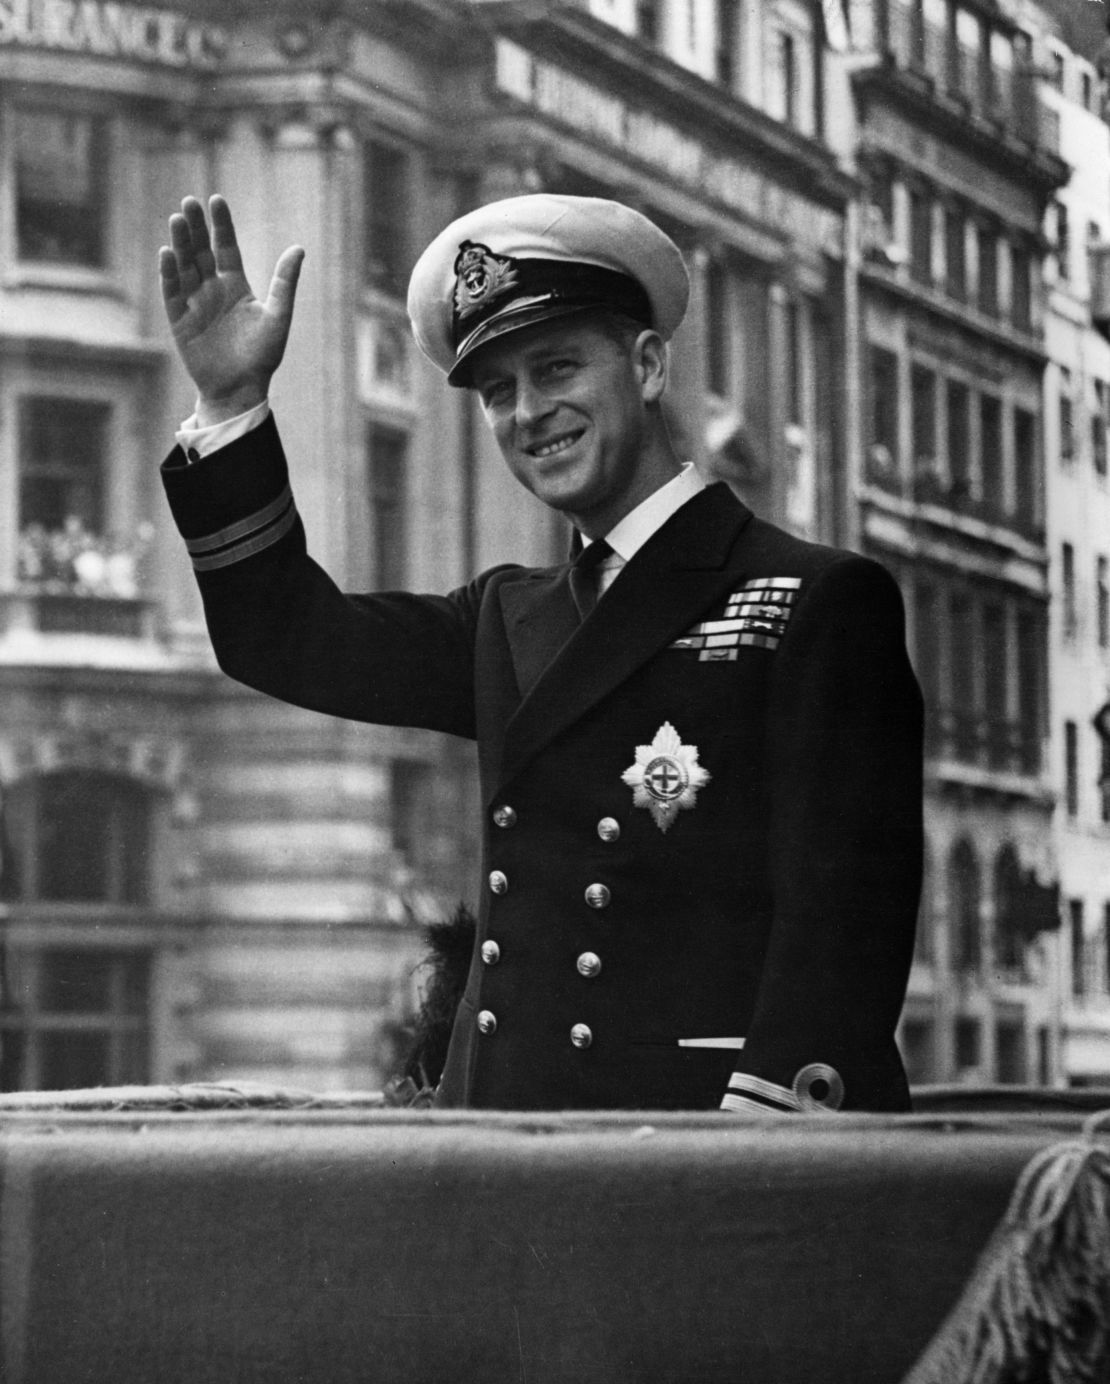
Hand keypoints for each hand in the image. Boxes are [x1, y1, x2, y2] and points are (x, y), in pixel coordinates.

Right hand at [159, 195, 304, 424]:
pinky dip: (169, 274)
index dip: (221, 225)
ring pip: (184, 267)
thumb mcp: (278, 317)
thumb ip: (285, 283)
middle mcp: (212, 290)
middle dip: (195, 227)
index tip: (216, 199)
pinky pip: (171, 292)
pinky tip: (167, 253)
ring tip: (177, 219)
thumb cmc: (262, 356)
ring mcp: (194, 303)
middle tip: (189, 202)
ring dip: (180, 244)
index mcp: (236, 286)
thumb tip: (299, 249)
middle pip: (201, 252)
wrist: (240, 389)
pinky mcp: (179, 320)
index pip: (226, 247)